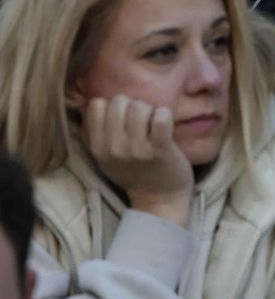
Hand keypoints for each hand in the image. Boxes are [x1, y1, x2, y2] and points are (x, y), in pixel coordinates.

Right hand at [83, 96, 194, 224]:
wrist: (159, 198)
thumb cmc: (133, 171)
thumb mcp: (104, 156)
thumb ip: (94, 131)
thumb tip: (86, 100)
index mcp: (97, 147)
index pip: (96, 105)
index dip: (112, 105)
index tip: (123, 117)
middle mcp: (113, 147)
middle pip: (119, 101)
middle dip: (133, 106)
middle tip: (142, 122)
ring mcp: (137, 149)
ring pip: (140, 106)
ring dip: (151, 111)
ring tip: (154, 125)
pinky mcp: (161, 148)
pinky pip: (161, 116)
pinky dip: (165, 115)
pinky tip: (166, 125)